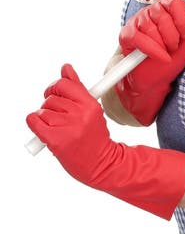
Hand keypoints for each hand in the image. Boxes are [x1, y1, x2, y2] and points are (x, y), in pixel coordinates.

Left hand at [26, 64, 184, 218]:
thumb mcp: (91, 110)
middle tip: (57, 115)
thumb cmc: (95, 138)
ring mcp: (68, 128)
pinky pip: (34, 122)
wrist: (101, 165)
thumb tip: (65, 68)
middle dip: (50, 105)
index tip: (54, 92)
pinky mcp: (56, 140)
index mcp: (90, 105)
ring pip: (42, 111)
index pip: (64, 84)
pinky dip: (34, 124)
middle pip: (51, 98)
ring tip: (56, 128)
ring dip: (45, 118)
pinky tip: (43, 130)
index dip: (56, 87)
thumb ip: (77, 89)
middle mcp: (80, 114)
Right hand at [116, 0, 184, 124]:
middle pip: (163, 15)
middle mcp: (151, 12)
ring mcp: (137, 21)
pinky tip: (159, 57)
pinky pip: (138, 38)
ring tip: (164, 53)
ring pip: (150, 27)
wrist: (154, 80)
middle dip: (172, 37)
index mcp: (168, 10)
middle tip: (173, 47)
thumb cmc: (171, 59)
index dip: (183, 20)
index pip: (176, 3)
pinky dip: (152, 50)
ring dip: (161, 45)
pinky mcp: (126, 34)